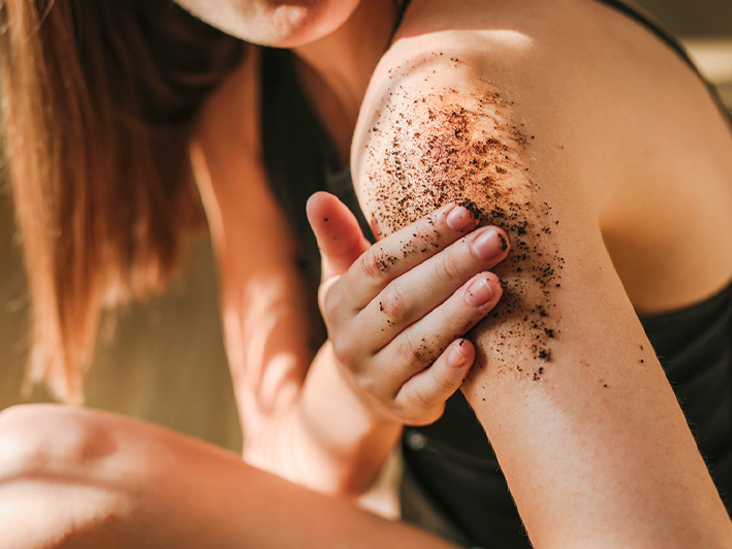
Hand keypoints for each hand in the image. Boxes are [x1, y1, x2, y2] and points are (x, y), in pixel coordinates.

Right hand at [307, 192, 507, 425]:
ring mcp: (376, 377)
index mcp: (340, 301)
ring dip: (455, 313)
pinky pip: (425, 391)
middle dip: (449, 268)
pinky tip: (472, 349)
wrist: (362, 391)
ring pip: (416, 344)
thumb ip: (340, 239)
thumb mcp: (348, 280)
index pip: (378, 263)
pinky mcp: (403, 408)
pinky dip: (447, 372)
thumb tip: (317, 197)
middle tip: (494, 241)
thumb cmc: (368, 317)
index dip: (419, 237)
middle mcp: (352, 340)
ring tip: (493, 284)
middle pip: (400, 300)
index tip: (463, 212)